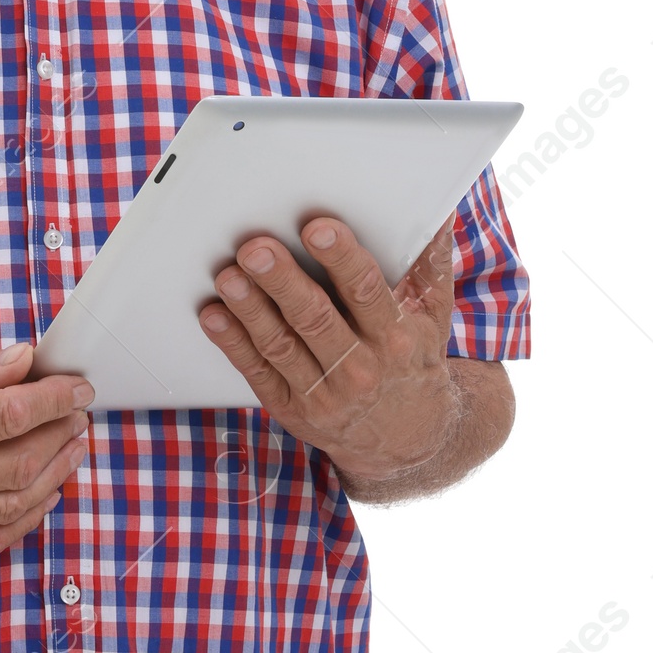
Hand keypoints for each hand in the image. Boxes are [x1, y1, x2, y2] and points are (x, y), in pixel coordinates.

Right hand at [0, 337, 94, 556]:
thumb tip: (25, 362)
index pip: (13, 416)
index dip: (56, 400)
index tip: (78, 388)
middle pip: (21, 463)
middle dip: (61, 436)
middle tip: (78, 415)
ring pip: (13, 505)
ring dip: (55, 476)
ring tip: (71, 449)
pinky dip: (24, 521)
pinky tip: (44, 494)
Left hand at [197, 213, 460, 484]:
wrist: (407, 440)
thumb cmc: (413, 361)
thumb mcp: (432, 316)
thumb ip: (431, 263)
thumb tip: (439, 212)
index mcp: (395, 336)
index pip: (366, 292)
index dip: (341, 258)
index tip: (317, 229)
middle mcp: (360, 367)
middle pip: (315, 318)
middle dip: (283, 281)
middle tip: (256, 249)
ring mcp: (322, 393)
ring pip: (280, 345)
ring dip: (250, 310)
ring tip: (229, 276)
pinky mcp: (291, 408)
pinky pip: (257, 372)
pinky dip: (232, 343)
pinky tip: (213, 315)